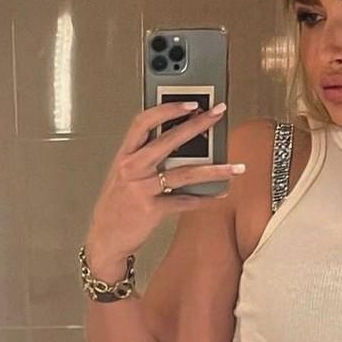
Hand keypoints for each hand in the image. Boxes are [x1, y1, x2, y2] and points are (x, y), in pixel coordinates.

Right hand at [87, 100, 242, 262]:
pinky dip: (204, 199)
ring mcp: (141, 188)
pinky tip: (219, 194)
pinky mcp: (151, 210)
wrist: (105, 238)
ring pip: (184, 173)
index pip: (143, 122)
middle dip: (197, 125)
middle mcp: (132, 168)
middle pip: (169, 140)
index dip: (167, 109)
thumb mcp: (125, 176)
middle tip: (218, 115)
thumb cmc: (117, 207)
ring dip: (214, 170)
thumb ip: (146, 159)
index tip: (190, 103)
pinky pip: (184, 201)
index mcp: (125, 155)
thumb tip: (182, 146)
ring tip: (236, 167)